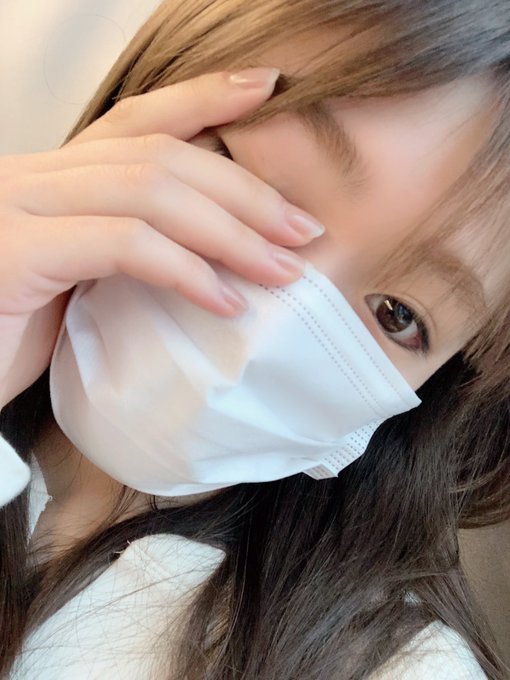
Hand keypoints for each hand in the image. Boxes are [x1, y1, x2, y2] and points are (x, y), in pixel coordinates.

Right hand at [0, 68, 323, 407]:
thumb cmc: (15, 334)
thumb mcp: (80, 282)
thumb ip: (127, 252)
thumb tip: (213, 259)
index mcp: (56, 177)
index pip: (138, 121)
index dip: (204, 97)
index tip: (267, 88)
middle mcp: (36, 176)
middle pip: (160, 155)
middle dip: (243, 191)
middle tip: (303, 229)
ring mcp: (22, 206)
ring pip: (149, 190)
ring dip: (230, 232)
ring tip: (283, 269)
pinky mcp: (18, 251)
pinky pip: (123, 244)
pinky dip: (185, 270)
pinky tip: (226, 301)